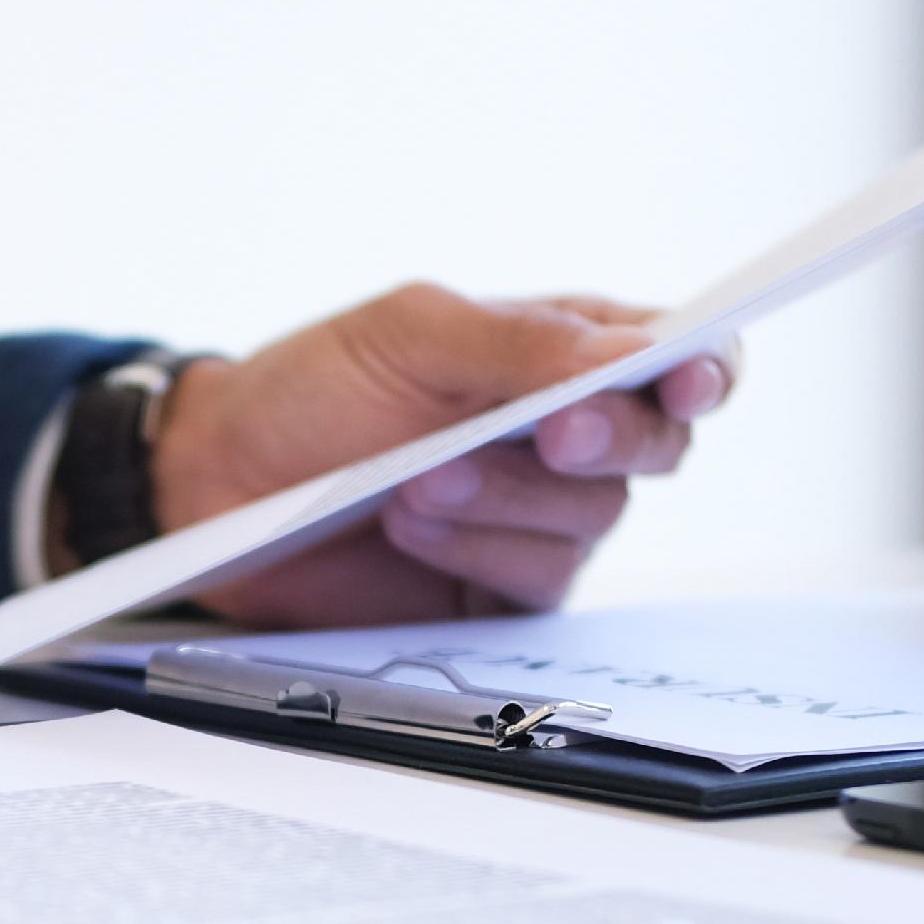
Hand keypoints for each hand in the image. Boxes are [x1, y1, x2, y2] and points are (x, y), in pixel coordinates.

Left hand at [145, 283, 737, 627]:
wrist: (219, 482)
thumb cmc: (314, 389)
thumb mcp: (411, 333)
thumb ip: (522, 341)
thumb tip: (634, 354)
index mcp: (564, 350)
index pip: (677, 355)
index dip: (705, 368)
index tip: (689, 378)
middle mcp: (569, 436)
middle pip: (658, 444)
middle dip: (608, 439)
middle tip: (551, 432)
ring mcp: (540, 517)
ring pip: (593, 519)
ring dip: (508, 497)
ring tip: (416, 479)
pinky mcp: (500, 590)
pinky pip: (534, 580)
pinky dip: (475, 549)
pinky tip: (412, 525)